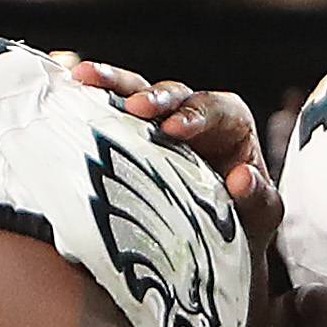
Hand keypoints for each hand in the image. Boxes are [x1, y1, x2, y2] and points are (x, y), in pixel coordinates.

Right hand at [65, 61, 278, 253]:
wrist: (214, 246)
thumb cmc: (242, 224)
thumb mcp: (261, 216)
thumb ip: (259, 197)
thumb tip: (241, 178)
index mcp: (229, 125)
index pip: (215, 109)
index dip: (195, 114)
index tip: (175, 130)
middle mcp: (192, 117)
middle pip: (173, 93)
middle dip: (152, 97)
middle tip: (136, 109)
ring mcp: (156, 125)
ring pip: (134, 92)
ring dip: (110, 85)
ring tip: (83, 81)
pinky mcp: (127, 137)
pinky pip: (108, 113)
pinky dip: (88, 102)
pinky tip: (65, 94)